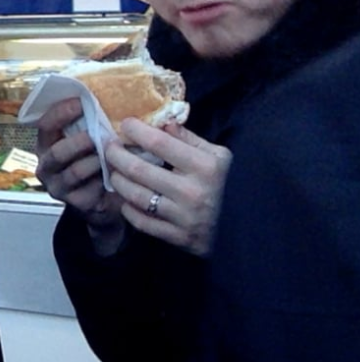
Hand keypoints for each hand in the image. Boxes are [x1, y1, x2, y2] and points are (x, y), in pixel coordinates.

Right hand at [36, 98, 124, 254]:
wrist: (101, 201)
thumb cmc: (93, 161)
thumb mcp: (87, 140)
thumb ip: (87, 123)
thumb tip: (103, 94)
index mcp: (46, 145)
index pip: (45, 125)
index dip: (60, 113)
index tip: (80, 102)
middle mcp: (46, 166)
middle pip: (56, 152)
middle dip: (77, 142)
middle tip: (96, 135)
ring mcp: (58, 187)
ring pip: (74, 172)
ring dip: (94, 161)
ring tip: (111, 155)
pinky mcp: (74, 204)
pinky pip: (89, 192)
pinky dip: (103, 182)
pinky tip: (114, 176)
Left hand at [106, 119, 231, 256]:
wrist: (254, 229)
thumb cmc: (234, 186)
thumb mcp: (221, 157)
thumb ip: (190, 139)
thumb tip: (162, 123)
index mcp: (205, 167)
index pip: (159, 144)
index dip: (136, 131)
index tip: (126, 124)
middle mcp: (192, 192)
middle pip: (139, 169)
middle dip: (116, 154)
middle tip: (108, 146)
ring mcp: (184, 218)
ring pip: (135, 196)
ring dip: (118, 180)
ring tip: (114, 170)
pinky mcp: (180, 239)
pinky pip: (142, 222)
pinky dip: (128, 208)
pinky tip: (126, 198)